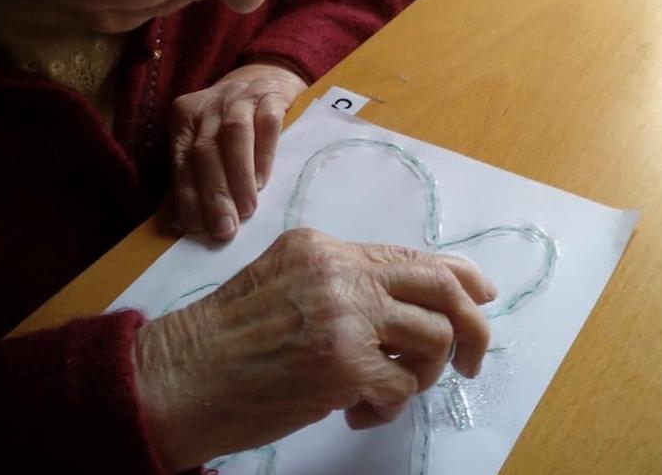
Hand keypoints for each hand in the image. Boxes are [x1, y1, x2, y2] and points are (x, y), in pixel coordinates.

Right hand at [134, 229, 495, 471]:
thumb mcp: (283, 287)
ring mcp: (346, 317)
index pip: (413, 256)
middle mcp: (341, 272)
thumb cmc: (223, 339)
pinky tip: (356, 412)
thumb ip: (343, 285)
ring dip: (421, 374)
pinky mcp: (345, 365)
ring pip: (432, 338)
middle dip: (471, 326)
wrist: (178, 378)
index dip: (461, 277)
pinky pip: (403, 385)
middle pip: (441, 288)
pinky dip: (389, 405)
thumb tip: (410, 308)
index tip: (483, 297)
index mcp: (325, 248)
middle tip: (469, 362)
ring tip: (382, 390)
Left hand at [170, 62, 307, 240]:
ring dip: (238, 177)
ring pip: (233, 137)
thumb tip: (186, 220)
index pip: (181, 161)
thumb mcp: (208, 137)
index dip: (187, 196)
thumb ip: (196, 170)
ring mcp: (239, 99)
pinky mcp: (270, 97)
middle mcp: (207, 106)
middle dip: (213, 194)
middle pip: (204, 152)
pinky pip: (266, 126)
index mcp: (184, 118)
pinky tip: (263, 181)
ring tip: (246, 210)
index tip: (196, 229)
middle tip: (224, 229)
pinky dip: (263, 155)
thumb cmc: (234, 120)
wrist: (267, 75)